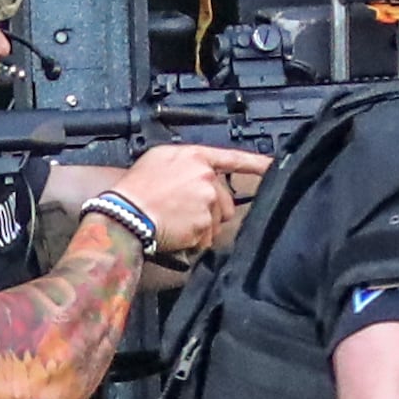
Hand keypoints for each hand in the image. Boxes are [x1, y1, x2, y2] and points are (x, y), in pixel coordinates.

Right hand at [100, 145, 268, 256]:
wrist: (124, 213)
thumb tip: (202, 173)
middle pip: (225, 200)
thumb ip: (187, 164)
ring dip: (201, 227)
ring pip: (216, 222)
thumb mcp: (159, 160)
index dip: (257, 163)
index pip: (234, 159)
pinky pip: (206, 239)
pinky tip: (176, 232)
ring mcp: (206, 202)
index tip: (273, 166)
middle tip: (183, 212)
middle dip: (212, 211)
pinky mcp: (203, 225)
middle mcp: (205, 177)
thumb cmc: (134, 189)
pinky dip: (193, 241)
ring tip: (176, 222)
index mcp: (196, 157)